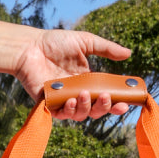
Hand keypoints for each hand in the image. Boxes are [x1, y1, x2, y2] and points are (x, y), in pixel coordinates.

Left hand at [13, 29, 131, 119]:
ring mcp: (64, 101)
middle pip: (96, 110)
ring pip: (81, 115)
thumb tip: (129, 53)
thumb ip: (107, 49)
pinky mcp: (51, 106)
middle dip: (104, 108)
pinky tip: (71, 101)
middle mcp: (78, 95)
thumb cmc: (55, 43)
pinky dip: (69, 111)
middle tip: (107, 98)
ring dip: (86, 107)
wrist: (30, 47)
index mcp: (88, 83)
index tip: (125, 103)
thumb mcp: (85, 42)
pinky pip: (63, 115)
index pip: (106, 98)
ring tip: (84, 94)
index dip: (116, 103)